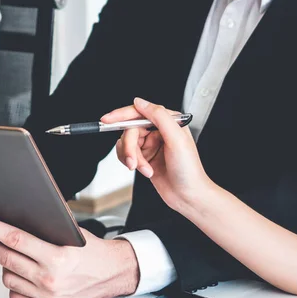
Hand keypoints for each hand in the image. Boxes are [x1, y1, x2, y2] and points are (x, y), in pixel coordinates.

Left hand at [0, 214, 139, 297]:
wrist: (112, 275)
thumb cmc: (93, 252)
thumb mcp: (73, 233)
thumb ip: (48, 226)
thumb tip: (19, 213)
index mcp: (57, 257)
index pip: (16, 239)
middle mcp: (50, 279)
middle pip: (6, 258)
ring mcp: (47, 296)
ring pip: (8, 279)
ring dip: (4, 265)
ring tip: (9, 255)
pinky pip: (16, 296)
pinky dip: (14, 284)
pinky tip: (20, 274)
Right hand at [101, 97, 212, 212]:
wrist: (188, 195)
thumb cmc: (189, 170)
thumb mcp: (176, 138)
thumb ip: (158, 116)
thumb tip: (140, 102)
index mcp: (168, 122)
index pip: (139, 112)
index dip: (121, 115)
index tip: (107, 119)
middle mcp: (158, 131)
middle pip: (130, 131)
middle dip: (130, 148)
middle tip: (133, 162)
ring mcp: (150, 145)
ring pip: (126, 144)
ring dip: (132, 158)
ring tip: (144, 169)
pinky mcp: (144, 158)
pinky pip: (126, 155)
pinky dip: (132, 163)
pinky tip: (145, 170)